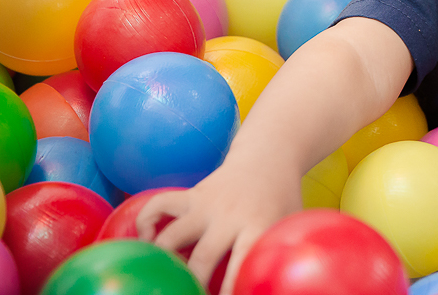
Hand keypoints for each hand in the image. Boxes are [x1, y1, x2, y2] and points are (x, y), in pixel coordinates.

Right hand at [136, 160, 303, 294]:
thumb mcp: (292, 223)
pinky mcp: (191, 195)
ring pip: (171, 236)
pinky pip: (158, 205)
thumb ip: (283, 252)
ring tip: (161, 276)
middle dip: (191, 284)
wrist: (268, 157)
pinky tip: (146, 242)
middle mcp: (229, 216)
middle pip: (202, 258)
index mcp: (258, 225)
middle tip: (188, 292)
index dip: (229, 290)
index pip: (242, 265)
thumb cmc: (281, 200)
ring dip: (161, 260)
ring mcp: (206, 204)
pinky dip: (145, 223)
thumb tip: (281, 282)